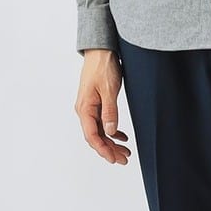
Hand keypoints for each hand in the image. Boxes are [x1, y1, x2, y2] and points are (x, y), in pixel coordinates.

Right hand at [75, 49, 131, 163]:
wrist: (101, 51)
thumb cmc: (102, 66)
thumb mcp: (109, 89)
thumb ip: (110, 111)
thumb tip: (110, 132)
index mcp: (85, 108)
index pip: (92, 136)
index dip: (103, 150)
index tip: (114, 159)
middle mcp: (84, 110)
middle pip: (96, 136)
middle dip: (109, 150)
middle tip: (125, 159)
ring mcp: (90, 107)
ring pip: (100, 131)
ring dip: (112, 142)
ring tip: (126, 151)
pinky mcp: (96, 103)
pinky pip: (102, 122)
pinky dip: (112, 131)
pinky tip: (122, 136)